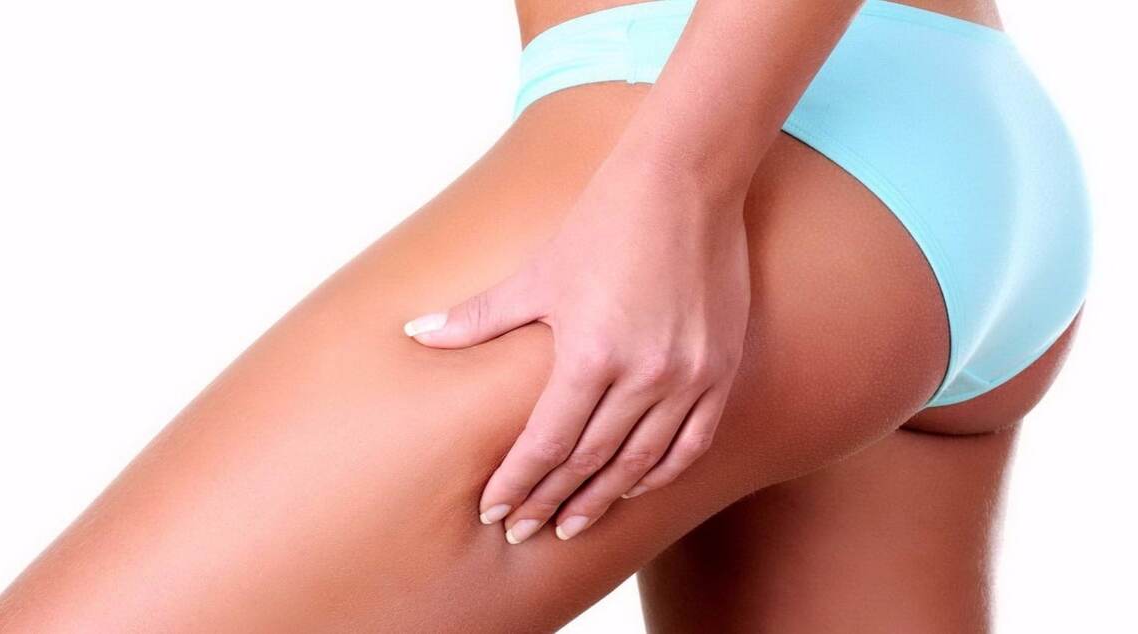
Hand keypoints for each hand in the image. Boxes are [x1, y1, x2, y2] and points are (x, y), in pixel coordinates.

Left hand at [403, 155, 750, 543]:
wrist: (685, 183)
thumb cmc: (603, 224)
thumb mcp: (537, 274)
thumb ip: (478, 317)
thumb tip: (417, 335)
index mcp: (589, 353)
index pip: (546, 443)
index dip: (518, 482)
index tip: (495, 511)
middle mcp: (642, 375)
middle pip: (588, 461)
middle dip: (551, 501)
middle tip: (525, 531)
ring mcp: (687, 376)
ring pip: (639, 462)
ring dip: (602, 498)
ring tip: (572, 525)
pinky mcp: (719, 370)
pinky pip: (691, 443)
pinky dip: (660, 473)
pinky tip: (634, 489)